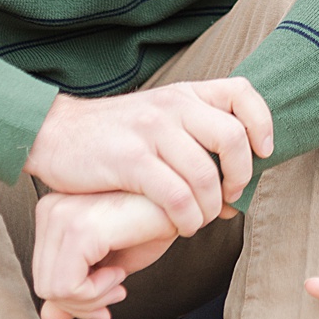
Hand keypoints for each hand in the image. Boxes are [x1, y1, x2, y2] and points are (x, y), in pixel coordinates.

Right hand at [24, 78, 273, 238]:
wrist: (55, 133)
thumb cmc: (117, 134)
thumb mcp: (160, 116)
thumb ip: (196, 134)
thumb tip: (237, 180)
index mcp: (186, 93)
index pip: (242, 93)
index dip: (262, 123)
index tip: (263, 152)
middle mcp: (173, 106)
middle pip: (232, 137)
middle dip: (240, 175)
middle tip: (230, 197)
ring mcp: (151, 131)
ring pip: (204, 173)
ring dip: (211, 205)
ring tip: (202, 219)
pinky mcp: (129, 160)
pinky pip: (174, 194)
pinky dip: (187, 216)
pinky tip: (182, 225)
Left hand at [32, 190, 179, 318]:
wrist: (187, 204)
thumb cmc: (154, 224)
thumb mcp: (110, 263)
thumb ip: (76, 288)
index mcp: (54, 211)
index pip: (41, 274)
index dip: (75, 297)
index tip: (107, 293)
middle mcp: (53, 209)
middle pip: (43, 284)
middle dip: (83, 303)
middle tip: (116, 292)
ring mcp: (64, 216)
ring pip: (52, 289)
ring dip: (92, 298)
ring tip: (119, 279)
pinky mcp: (81, 228)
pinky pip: (68, 287)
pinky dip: (96, 292)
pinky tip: (120, 272)